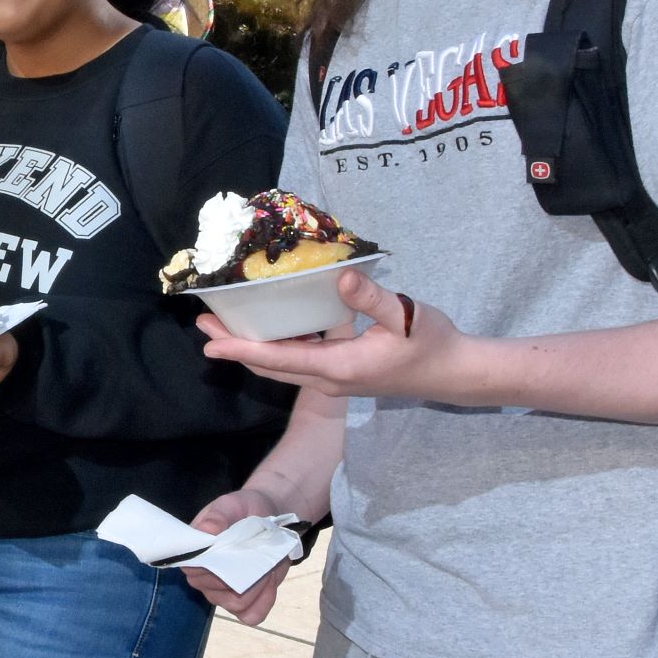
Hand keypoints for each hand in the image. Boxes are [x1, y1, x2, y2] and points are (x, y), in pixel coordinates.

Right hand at [178, 486, 294, 623]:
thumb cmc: (243, 509)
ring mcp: (222, 593)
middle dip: (243, 576)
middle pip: (217, 592)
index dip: (217, 568)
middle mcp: (203, 578)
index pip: (195, 573)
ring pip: (236, 605)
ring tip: (266, 566)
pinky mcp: (244, 601)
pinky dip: (263, 602)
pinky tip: (270, 585)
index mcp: (193, 555)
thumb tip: (206, 530)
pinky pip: (251, 615)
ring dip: (257, 587)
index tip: (238, 550)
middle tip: (258, 554)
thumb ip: (218, 516)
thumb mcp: (231, 505)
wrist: (269, 515)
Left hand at [197, 269, 470, 402]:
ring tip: (222, 328)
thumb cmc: (432, 343)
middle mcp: (329, 379)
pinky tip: (265, 330)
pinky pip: (297, 364)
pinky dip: (274, 348)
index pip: (279, 359)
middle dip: (233, 347)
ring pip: (281, 367)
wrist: (454, 372)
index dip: (241, 350)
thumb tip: (339, 277)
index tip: (209, 345)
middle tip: (203, 328)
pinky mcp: (340, 374)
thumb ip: (372, 297)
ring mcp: (334, 380)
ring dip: (250, 348)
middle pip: (270, 366)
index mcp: (339, 367)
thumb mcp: (406, 315)